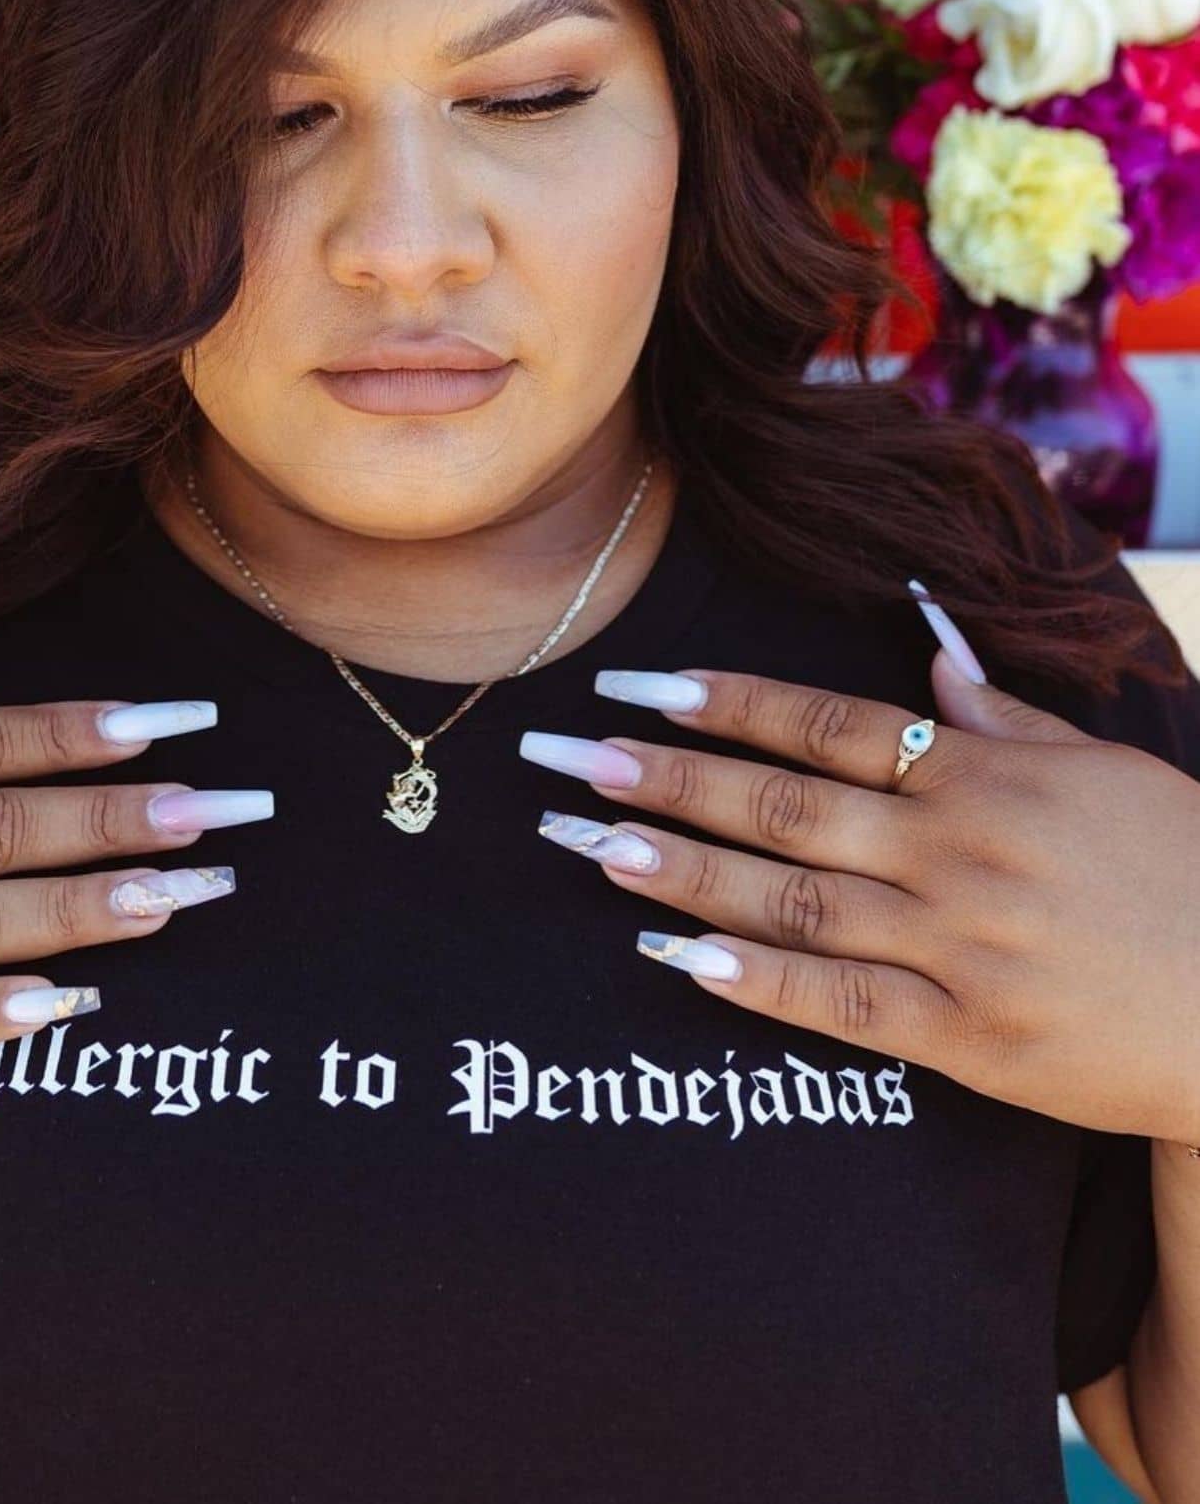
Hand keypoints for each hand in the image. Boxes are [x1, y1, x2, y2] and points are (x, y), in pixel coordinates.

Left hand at [523, 651, 1199, 1142]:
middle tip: (562, 758)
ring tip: (585, 846)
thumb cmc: (1184, 866)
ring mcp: (958, 949)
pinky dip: (756, 981)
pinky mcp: (969, 1042)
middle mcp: (957, 853)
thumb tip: (926, 658)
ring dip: (679, 870)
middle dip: (662, 779)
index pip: (826, 724)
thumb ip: (1004, 716)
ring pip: (790, 900)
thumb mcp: (1105, 765)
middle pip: (782, 804)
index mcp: (986, 775)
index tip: (634, 688)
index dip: (723, 704)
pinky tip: (676, 954)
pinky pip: (842, 1006)